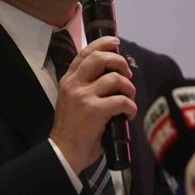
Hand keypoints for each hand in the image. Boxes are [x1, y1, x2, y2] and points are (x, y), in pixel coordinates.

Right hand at [50, 36, 136, 173]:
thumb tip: (110, 74)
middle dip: (119, 61)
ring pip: (115, 78)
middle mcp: (74, 84)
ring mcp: (84, 96)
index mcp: (68, 80)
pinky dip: (131, 107)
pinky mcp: (95, 110)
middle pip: (100, 58)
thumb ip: (84, 85)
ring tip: (129, 98)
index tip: (116, 43)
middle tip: (127, 72)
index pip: (85, 52)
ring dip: (128, 87)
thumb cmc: (71, 128)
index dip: (102, 43)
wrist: (64, 151)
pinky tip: (128, 114)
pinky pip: (122, 100)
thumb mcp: (70, 100)